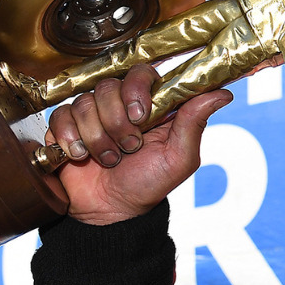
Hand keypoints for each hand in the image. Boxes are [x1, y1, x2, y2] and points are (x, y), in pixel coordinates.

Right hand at [46, 64, 232, 224]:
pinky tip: (80, 156)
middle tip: (128, 147)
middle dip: (117, 122)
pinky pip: (61, 116)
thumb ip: (194, 122)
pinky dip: (70, 139)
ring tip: (108, 159)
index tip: (140, 115)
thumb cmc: (148, 185)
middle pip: (109, 87)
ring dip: (97, 138)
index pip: (143, 73)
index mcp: (151, 105)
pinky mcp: (66, 124)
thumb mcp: (179, 158)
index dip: (137, 89)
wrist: (110, 211)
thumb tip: (223, 93)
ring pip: (85, 103)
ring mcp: (92, 113)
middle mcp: (120, 103)